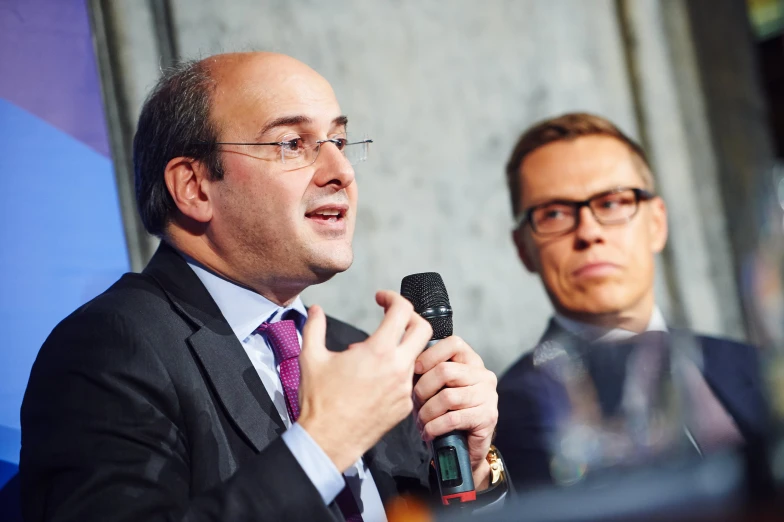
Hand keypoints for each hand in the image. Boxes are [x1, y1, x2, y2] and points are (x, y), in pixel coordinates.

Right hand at [297, 291, 431, 471]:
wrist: (328, 441)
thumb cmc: (319, 400)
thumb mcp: (311, 357)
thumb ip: (314, 326)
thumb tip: (315, 309)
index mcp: (378, 351)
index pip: (402, 310)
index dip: (392, 297)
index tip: (380, 298)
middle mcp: (398, 367)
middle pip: (424, 329)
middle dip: (410, 316)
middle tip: (392, 316)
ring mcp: (404, 388)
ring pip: (417, 356)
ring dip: (403, 346)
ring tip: (378, 350)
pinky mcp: (405, 406)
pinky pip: (410, 380)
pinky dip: (398, 370)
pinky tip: (377, 376)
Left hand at [413, 337, 497, 489]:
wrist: (466, 446)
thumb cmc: (446, 411)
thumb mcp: (437, 386)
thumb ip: (427, 371)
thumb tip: (405, 362)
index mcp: (471, 361)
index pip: (453, 343)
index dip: (429, 355)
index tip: (414, 370)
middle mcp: (483, 375)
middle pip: (445, 371)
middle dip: (423, 388)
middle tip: (415, 403)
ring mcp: (488, 396)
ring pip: (448, 397)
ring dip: (427, 412)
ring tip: (421, 421)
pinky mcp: (487, 417)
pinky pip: (453, 419)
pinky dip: (434, 427)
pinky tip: (428, 432)